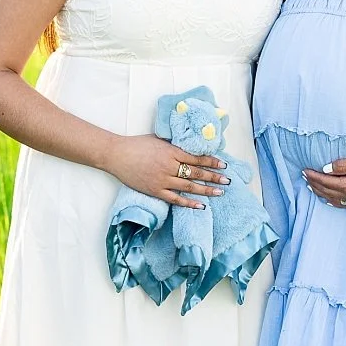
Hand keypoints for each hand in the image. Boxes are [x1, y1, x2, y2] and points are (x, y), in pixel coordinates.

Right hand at [109, 133, 226, 208]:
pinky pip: (175, 199)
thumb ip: (175, 145)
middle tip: (227, 180)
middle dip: (214, 177)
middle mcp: (170, 166)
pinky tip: (199, 205)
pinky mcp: (155, 190)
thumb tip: (190, 146)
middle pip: (196, 173)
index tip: (224, 164)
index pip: (197, 158)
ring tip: (219, 192)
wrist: (117, 155)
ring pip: (188, 187)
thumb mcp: (160, 139)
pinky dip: (188, 203)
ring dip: (205, 190)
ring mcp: (162, 179)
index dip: (212, 161)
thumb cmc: (137, 144)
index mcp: (172, 151)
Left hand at [304, 150, 345, 209]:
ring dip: (321, 193)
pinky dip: (333, 201)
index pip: (325, 181)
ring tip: (313, 188)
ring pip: (333, 199)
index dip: (313, 176)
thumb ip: (342, 165)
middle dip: (314, 184)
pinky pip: (343, 204)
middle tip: (304, 178)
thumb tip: (325, 169)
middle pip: (327, 191)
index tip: (304, 171)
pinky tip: (331, 200)